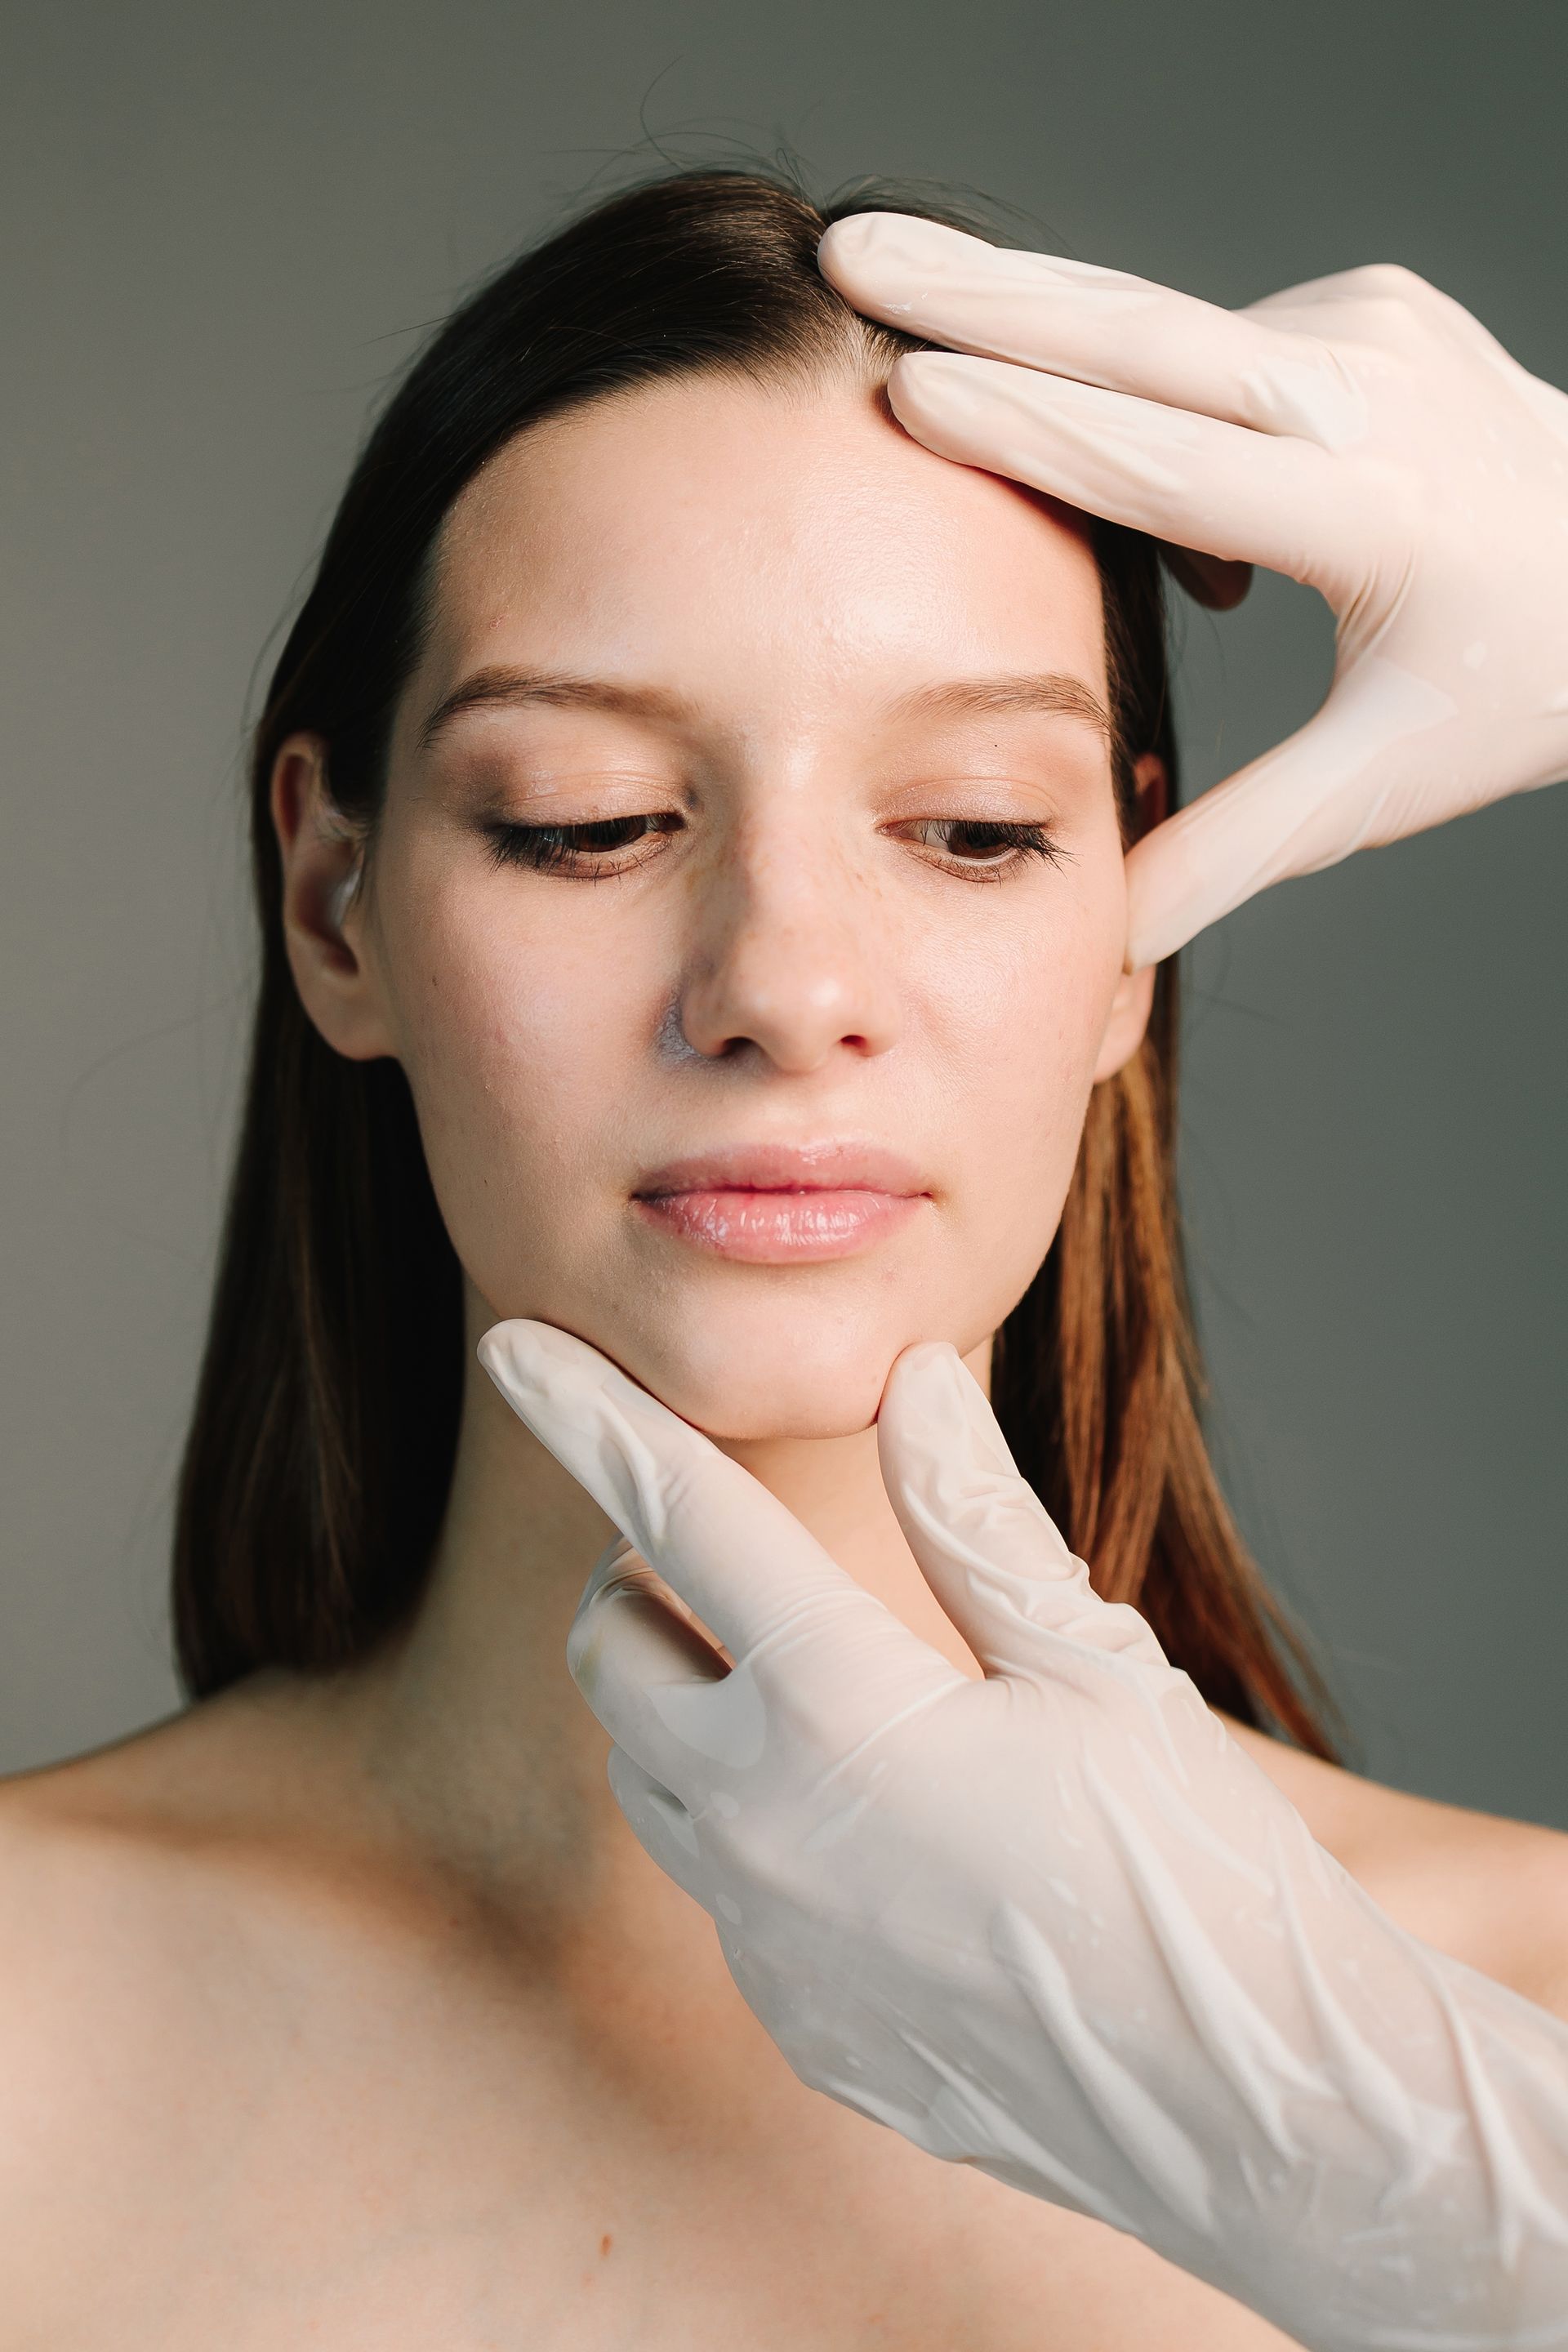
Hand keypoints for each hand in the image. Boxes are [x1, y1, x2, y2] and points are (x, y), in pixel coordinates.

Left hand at [479, 1317, 1567, 2350]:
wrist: (1258, 2107)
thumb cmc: (1193, 1860)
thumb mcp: (1092, 1660)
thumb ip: (972, 1512)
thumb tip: (911, 1377)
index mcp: (839, 1709)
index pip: (676, 1517)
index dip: (588, 1416)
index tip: (515, 1347)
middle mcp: (765, 1829)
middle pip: (610, 1651)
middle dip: (641, 1577)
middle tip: (738, 1562)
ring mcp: (767, 1944)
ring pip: (644, 1777)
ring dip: (682, 1705)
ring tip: (814, 1690)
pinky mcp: (795, 2024)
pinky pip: (718, 1893)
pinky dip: (751, 1826)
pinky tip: (875, 1831)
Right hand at [817, 214, 1567, 970]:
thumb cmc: (1512, 681)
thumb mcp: (1380, 785)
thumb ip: (1233, 850)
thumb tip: (1102, 933)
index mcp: (1379, 518)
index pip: (1179, 470)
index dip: (1039, 433)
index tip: (914, 395)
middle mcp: (1377, 396)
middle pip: (1149, 341)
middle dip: (983, 296)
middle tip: (848, 255)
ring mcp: (1376, 329)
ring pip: (1161, 330)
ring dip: (1031, 329)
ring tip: (891, 298)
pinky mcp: (1369, 301)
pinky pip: (1214, 342)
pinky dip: (1142, 388)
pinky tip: (1143, 459)